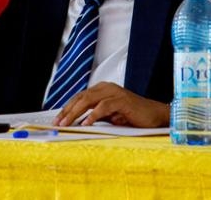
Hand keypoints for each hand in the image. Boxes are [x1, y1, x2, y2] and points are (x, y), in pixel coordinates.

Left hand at [53, 82, 169, 127]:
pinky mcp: (122, 100)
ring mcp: (114, 92)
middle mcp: (106, 88)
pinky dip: (93, 115)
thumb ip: (95, 115)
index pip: (79, 97)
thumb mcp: (109, 115)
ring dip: (76, 113)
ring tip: (67, 123)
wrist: (154, 115)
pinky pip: (104, 106)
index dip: (67, 108)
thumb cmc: (132, 115)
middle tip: (58, 122)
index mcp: (101, 89)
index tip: (57, 119)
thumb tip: (76, 122)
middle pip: (81, 97)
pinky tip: (86, 123)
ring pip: (89, 100)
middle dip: (67, 111)